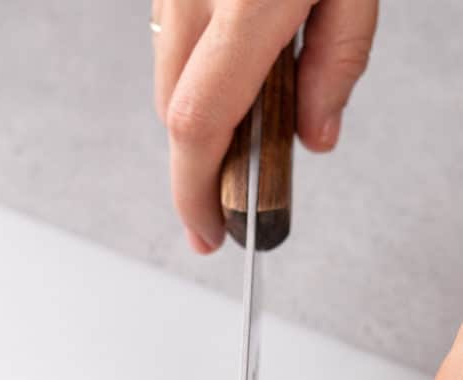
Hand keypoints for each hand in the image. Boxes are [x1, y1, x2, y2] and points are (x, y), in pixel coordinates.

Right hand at [151, 0, 377, 252]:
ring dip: (203, 102)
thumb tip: (316, 134)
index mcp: (245, 3)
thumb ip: (339, 57)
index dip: (195, 194)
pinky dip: (197, 61)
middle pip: (176, 113)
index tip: (208, 230)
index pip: (199, 124)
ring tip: (259, 90)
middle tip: (248, 173)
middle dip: (207, 154)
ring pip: (167, 77)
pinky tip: (239, 49)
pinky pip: (170, 38)